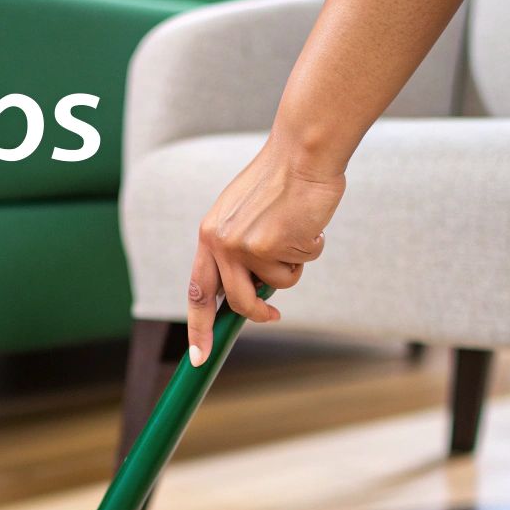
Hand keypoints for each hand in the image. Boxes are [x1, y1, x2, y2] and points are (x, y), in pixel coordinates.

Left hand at [188, 140, 344, 363]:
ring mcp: (246, 246)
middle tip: (274, 317)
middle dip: (260, 314)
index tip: (198, 357)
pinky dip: (310, 250)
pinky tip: (308, 223)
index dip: (198, 328)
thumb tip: (246, 295)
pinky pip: (299, 267)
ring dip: (294, 266)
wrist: (302, 153)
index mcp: (209, 234)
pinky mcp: (273, 245)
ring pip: (277, 286)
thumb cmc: (280, 182)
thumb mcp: (244, 215)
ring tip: (298, 232)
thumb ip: (238, 251)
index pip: (199, 291)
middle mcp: (221, 242)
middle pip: (240, 303)